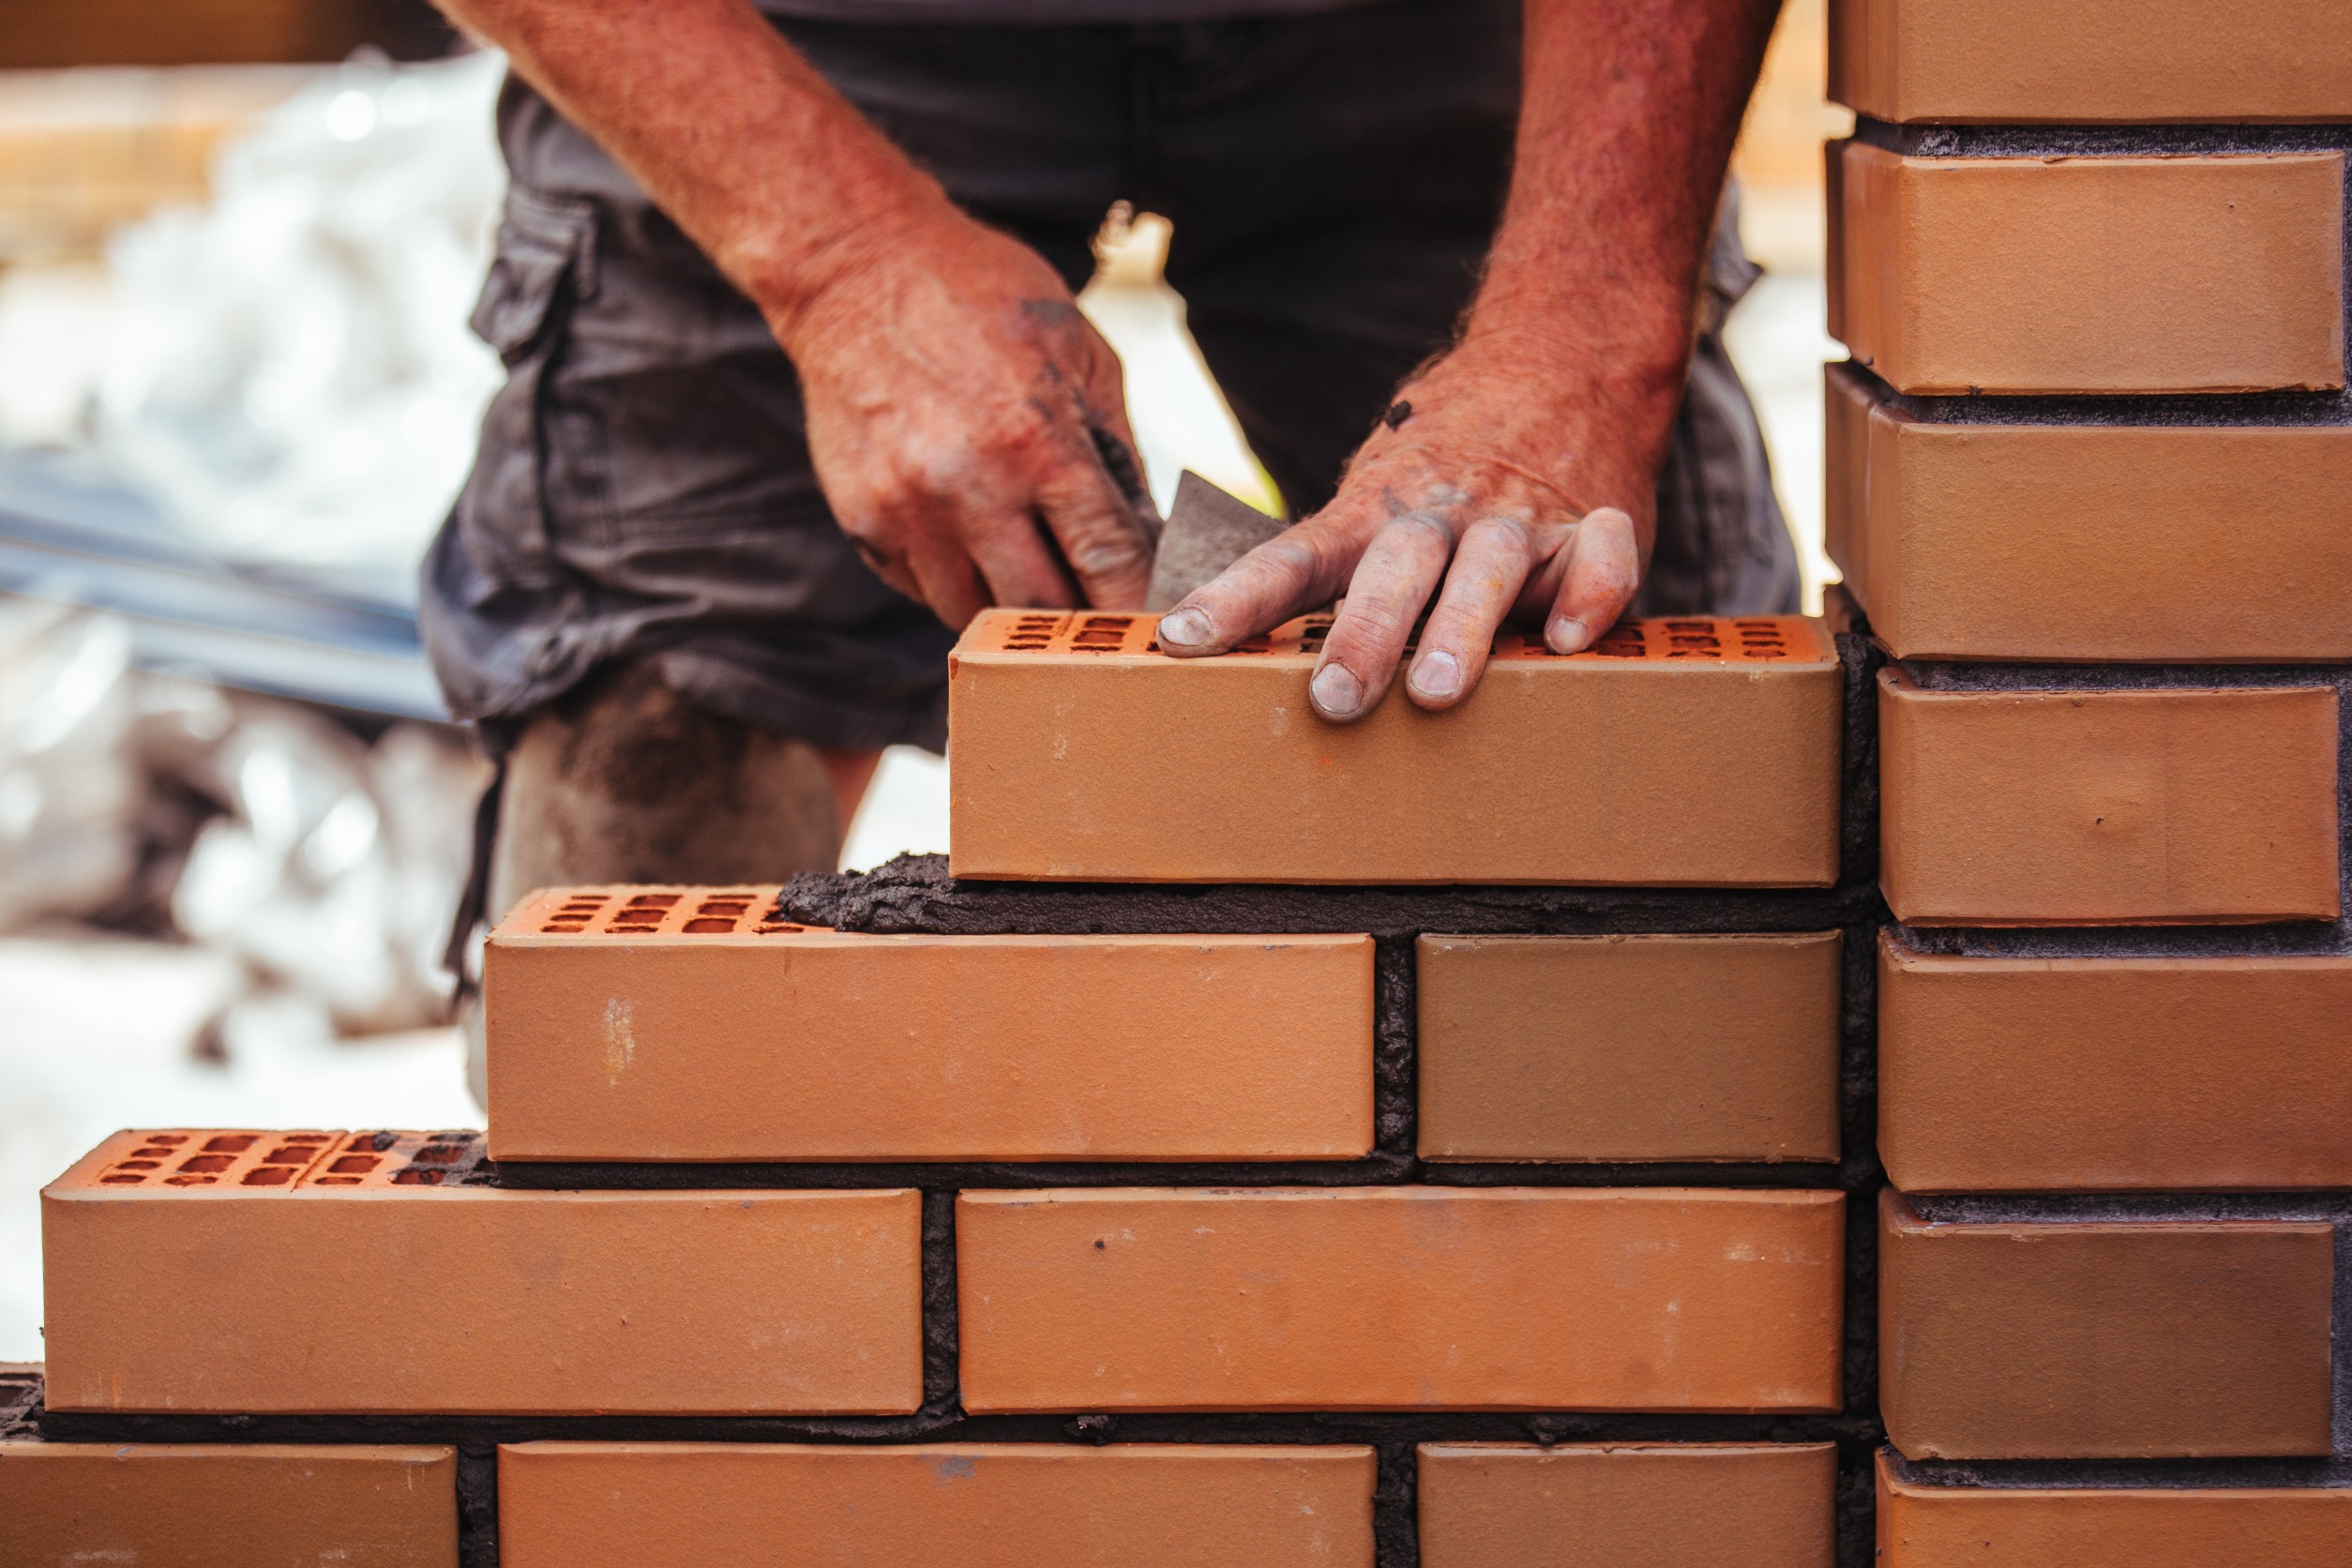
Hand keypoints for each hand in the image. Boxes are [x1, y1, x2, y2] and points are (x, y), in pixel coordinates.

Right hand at [772, 210, 1155, 627]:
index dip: (1138, 600)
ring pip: (975, 612)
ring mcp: (905, 510)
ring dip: (1012, 605)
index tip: (1155, 617)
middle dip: (1078, 613)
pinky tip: (972, 540)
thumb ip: (1119, 451)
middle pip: (1041, 605)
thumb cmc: (985, 298)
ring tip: (1032, 570)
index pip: (1107, 559)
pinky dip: (957, 580)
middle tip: (1099, 603)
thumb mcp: (1081, 353)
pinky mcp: (861, 520)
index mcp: (1036, 440)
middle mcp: (967, 486)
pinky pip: (921, 588)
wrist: (855, 269)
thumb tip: (1150, 539)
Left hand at [1154, 348, 1661, 720]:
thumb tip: (1238, 650)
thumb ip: (1333, 569)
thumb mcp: (1377, 499)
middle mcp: (1440, 514)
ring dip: (1461, 627)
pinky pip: (1600, 554)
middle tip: (1333, 696)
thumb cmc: (1444, 467)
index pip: (1291, 558)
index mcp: (1372, 514)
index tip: (1181, 642)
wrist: (1561, 364)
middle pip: (1393, 566)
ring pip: (1488, 565)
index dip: (1235, 599)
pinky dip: (1590, 592)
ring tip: (1438, 692)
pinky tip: (1567, 639)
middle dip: (1364, 633)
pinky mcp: (1597, 524)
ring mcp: (1519, 519)